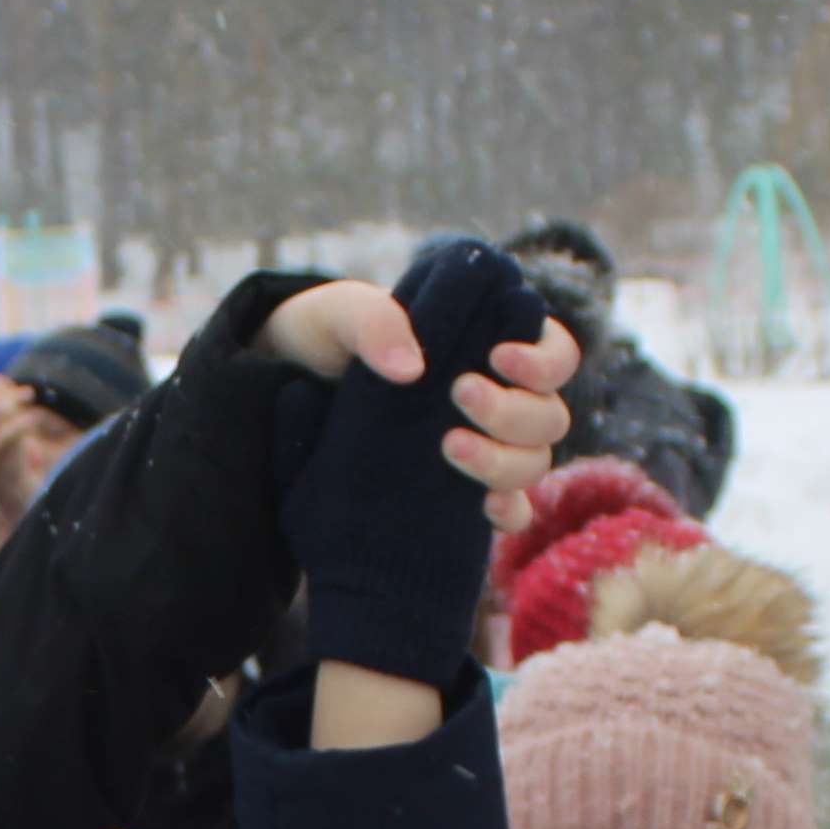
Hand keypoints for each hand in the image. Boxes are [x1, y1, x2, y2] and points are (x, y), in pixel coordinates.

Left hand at [281, 240, 581, 686]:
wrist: (276, 397)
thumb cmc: (320, 340)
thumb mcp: (337, 317)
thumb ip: (374, 323)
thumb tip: (413, 370)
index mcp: (482, 344)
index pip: (554, 352)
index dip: (545, 358)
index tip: (497, 357)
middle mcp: (495, 398)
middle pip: (549, 415)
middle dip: (513, 410)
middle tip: (459, 394)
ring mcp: (481, 448)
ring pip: (534, 462)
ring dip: (504, 459)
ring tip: (448, 447)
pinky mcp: (457, 494)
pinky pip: (512, 511)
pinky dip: (508, 511)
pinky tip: (482, 508)